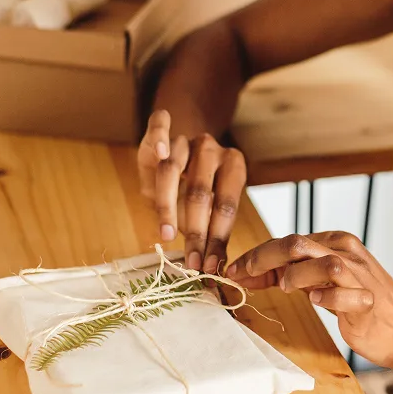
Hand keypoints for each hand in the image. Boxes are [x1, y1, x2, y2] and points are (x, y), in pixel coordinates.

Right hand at [138, 110, 246, 273]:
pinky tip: (159, 153)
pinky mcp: (162, 129)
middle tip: (192, 262)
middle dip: (196, 232)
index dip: (217, 238)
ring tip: (168, 235)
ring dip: (168, 205)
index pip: (226, 206)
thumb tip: (215, 267)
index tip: (211, 267)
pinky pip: (159, 126)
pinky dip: (159, 137)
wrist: (187, 143)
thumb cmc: (202, 182)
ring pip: (173, 169)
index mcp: (234, 165)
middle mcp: (212, 149)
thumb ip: (212, 227)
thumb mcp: (212, 202)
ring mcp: (186, 138)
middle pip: (200, 192)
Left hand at [225, 232, 392, 369]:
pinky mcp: (368, 301)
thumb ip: (294, 272)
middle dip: (262, 259)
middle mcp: (347, 251)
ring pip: (322, 263)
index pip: (288, 240)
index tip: (233, 271)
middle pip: (296, 244)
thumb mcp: (322, 282)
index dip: (256, 255)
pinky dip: (326, 298)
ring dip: (296, 275)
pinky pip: (344, 294)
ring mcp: (360, 275)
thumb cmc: (359, 305)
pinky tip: (316, 302)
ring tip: (284, 288)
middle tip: (242, 276)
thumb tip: (251, 271)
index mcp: (335, 241)